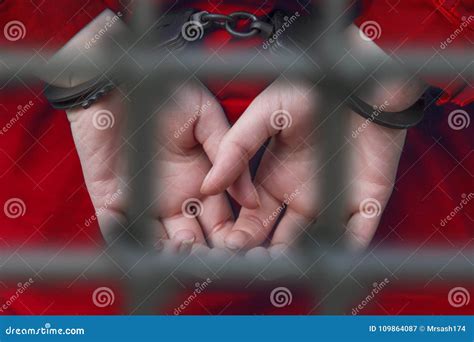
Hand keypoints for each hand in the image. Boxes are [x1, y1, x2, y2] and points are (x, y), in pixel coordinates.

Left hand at [66, 82, 257, 251]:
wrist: (119, 80)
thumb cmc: (168, 92)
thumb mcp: (206, 118)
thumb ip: (228, 155)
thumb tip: (252, 201)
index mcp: (202, 183)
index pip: (220, 223)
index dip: (229, 241)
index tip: (237, 253)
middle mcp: (176, 198)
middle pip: (193, 239)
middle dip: (201, 255)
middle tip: (207, 263)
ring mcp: (144, 200)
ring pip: (159, 242)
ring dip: (168, 254)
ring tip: (178, 255)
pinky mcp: (113, 199)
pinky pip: (119, 228)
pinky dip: (126, 240)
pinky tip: (138, 249)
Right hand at [201, 79, 405, 250]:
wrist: (356, 81)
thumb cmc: (308, 92)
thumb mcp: (264, 115)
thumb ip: (236, 147)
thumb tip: (207, 186)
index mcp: (273, 182)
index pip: (251, 221)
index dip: (239, 238)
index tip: (228, 251)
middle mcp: (299, 198)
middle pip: (279, 239)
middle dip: (264, 256)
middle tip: (253, 268)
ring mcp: (331, 201)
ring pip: (314, 243)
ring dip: (299, 260)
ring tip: (281, 271)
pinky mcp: (364, 201)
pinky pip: (357, 232)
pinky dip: (346, 248)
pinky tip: (331, 262)